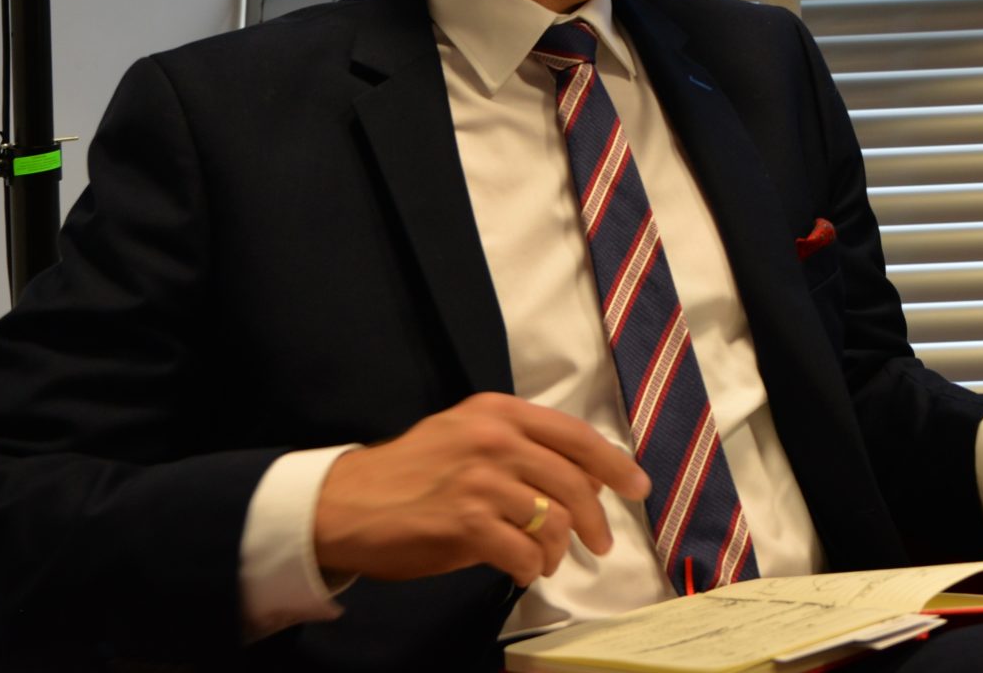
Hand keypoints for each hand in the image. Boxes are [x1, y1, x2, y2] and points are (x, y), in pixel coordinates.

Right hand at [313, 392, 648, 586]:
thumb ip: (523, 448)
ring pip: (553, 521)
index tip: (638, 489)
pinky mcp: (466, 523)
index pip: (577, 436)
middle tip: (601, 544)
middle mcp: (493, 438)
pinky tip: (522, 570)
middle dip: (596, 520)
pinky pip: (525, 553)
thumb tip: (587, 479)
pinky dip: (531, 568)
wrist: (344, 503)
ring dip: (558, 550)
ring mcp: (480, 481)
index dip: (616, 465)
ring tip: (547, 561)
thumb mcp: (468, 438)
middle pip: (575, 482)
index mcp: (499, 411)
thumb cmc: (410, 474)